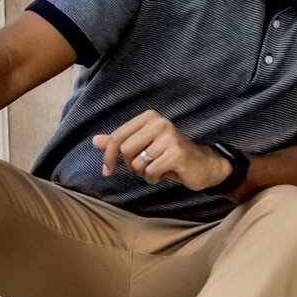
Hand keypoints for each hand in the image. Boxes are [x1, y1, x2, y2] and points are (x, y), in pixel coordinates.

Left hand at [96, 110, 223, 190]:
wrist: (202, 164)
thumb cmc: (169, 154)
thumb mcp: (142, 146)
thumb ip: (119, 142)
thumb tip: (95, 141)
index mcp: (149, 118)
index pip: (117, 136)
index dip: (109, 156)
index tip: (107, 170)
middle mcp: (159, 123)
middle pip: (125, 150)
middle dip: (130, 165)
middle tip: (143, 168)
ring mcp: (169, 138)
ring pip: (137, 163)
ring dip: (143, 173)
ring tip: (156, 169)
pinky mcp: (176, 154)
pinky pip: (150, 172)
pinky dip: (153, 178)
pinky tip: (164, 174)